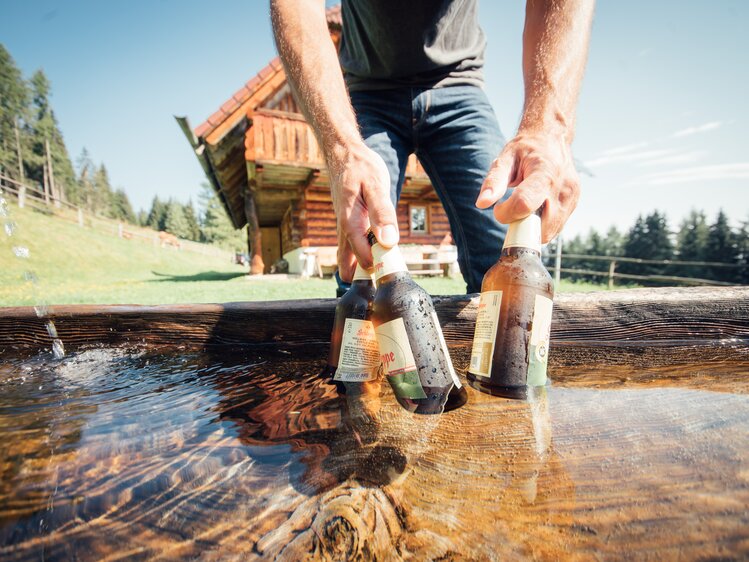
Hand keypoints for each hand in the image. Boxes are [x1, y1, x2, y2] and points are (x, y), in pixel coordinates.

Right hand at [328, 142, 398, 281]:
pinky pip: (353, 248)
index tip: (391, 269)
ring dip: (364, 267)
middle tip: (384, 275)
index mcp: (350, 222)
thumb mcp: (376, 185)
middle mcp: (344, 230)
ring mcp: (344, 229)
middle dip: (364, 276)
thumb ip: (382, 214)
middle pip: (348, 266)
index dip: (377, 266)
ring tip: (384, 265)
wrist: (344, 154)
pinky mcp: (348, 226)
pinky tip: (379, 250)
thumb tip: (388, 242)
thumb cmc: (361, 167)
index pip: (361, 257)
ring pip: (348, 259)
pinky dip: (364, 255)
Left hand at [475, 131, 579, 242]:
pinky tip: (536, 207)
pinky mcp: (573, 204)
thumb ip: (494, 181)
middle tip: (512, 209)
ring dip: (532, 228)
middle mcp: (562, 188)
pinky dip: (542, 225)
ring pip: (548, 232)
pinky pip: (555, 227)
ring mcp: (571, 198)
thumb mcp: (505, 158)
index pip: (524, 205)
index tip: (499, 207)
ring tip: (525, 206)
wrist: (551, 138)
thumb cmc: (525, 149)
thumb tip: (482, 203)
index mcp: (544, 173)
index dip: (506, 213)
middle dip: (521, 227)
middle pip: (539, 227)